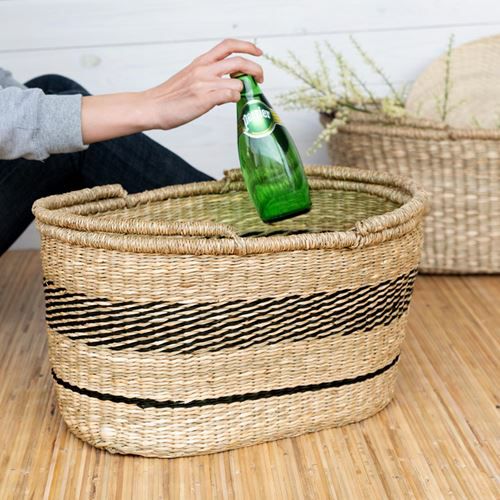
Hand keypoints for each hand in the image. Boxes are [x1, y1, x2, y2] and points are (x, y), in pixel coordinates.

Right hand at [145, 39, 262, 129]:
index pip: (228, 45)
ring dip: (242, 90)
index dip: (247, 46)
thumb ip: (209, 78)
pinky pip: (230, 95)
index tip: (257, 52)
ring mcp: (204, 84)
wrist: (152, 107)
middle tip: (260, 79)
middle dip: (256, 69)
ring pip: (237, 81)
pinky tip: (227, 102)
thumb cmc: (170, 97)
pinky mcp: (204, 99)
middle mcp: (204, 69)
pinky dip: (234, 99)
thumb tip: (229, 88)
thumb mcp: (190, 79)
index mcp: (201, 62)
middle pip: (239, 61)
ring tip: (237, 97)